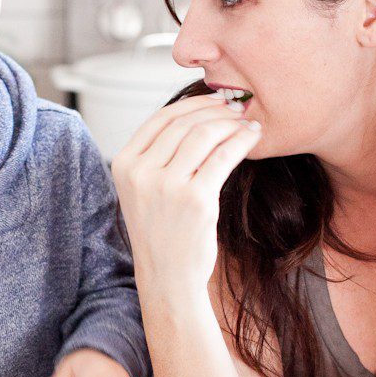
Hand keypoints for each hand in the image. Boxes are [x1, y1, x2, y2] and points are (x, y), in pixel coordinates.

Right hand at [111, 93, 260, 298]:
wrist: (167, 277)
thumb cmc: (161, 232)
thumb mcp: (143, 189)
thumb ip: (157, 156)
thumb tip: (194, 115)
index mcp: (123, 164)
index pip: (159, 119)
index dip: (192, 103)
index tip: (215, 99)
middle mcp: (140, 172)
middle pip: (184, 124)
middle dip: (216, 110)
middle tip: (238, 108)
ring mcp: (166, 186)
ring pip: (204, 135)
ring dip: (231, 123)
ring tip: (247, 123)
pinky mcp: (195, 199)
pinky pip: (223, 156)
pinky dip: (242, 141)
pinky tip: (253, 137)